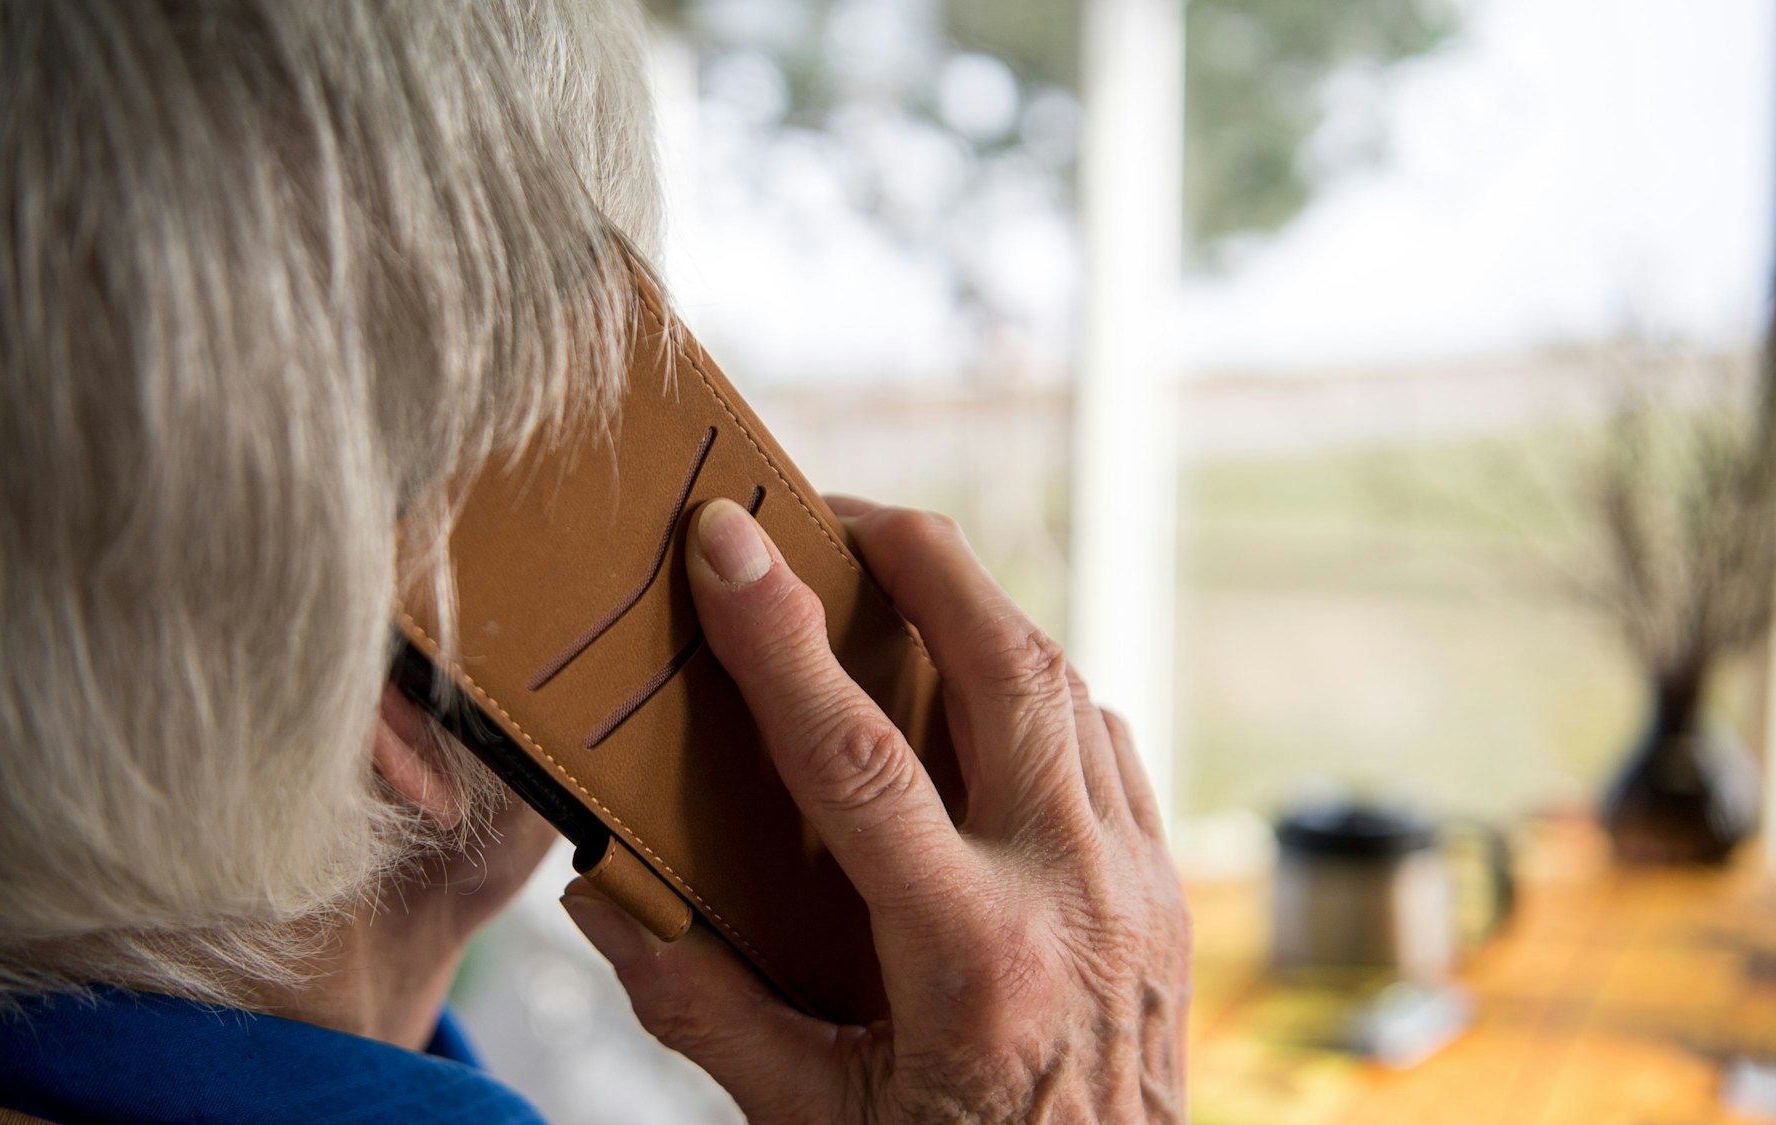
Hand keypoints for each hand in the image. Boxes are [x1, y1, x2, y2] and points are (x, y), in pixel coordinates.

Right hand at [561, 496, 1190, 1122]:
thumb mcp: (813, 1121)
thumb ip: (707, 1010)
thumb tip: (609, 901)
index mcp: (972, 960)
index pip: (857, 758)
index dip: (778, 636)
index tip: (724, 540)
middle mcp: (1073, 898)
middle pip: (1008, 669)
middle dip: (924, 561)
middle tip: (841, 512)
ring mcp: (1138, 885)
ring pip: (1072, 689)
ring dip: (985, 615)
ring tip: (905, 579)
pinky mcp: (1166, 887)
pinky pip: (1108, 744)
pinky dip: (1044, 689)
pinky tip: (987, 688)